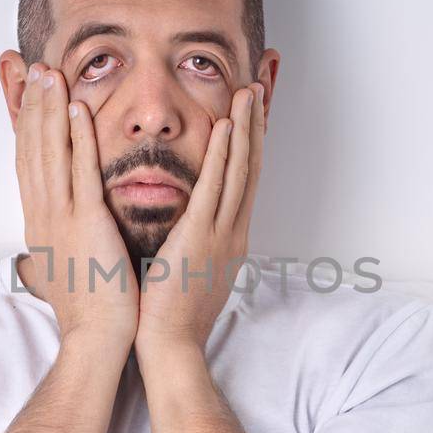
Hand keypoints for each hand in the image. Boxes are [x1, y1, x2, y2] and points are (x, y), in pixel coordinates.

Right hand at [13, 61, 138, 352]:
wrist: (96, 339)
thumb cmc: (87, 311)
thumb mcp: (61, 276)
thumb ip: (49, 257)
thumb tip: (33, 260)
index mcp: (40, 224)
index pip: (28, 164)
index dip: (26, 126)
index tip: (26, 95)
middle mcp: (43, 214)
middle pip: (32, 149)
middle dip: (31, 106)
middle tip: (31, 67)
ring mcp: (61, 217)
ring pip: (51, 151)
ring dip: (49, 109)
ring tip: (50, 73)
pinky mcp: (86, 222)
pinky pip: (79, 170)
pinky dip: (76, 137)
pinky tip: (77, 108)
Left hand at [136, 82, 265, 353]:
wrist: (169, 347)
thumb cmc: (171, 316)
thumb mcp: (189, 271)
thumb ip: (193, 244)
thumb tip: (188, 229)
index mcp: (229, 238)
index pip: (244, 179)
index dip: (252, 142)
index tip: (255, 110)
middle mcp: (233, 231)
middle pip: (251, 166)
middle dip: (258, 124)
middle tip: (262, 85)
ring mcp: (222, 234)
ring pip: (240, 170)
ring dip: (246, 128)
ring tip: (250, 90)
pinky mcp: (200, 238)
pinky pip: (215, 188)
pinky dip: (225, 155)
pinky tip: (227, 126)